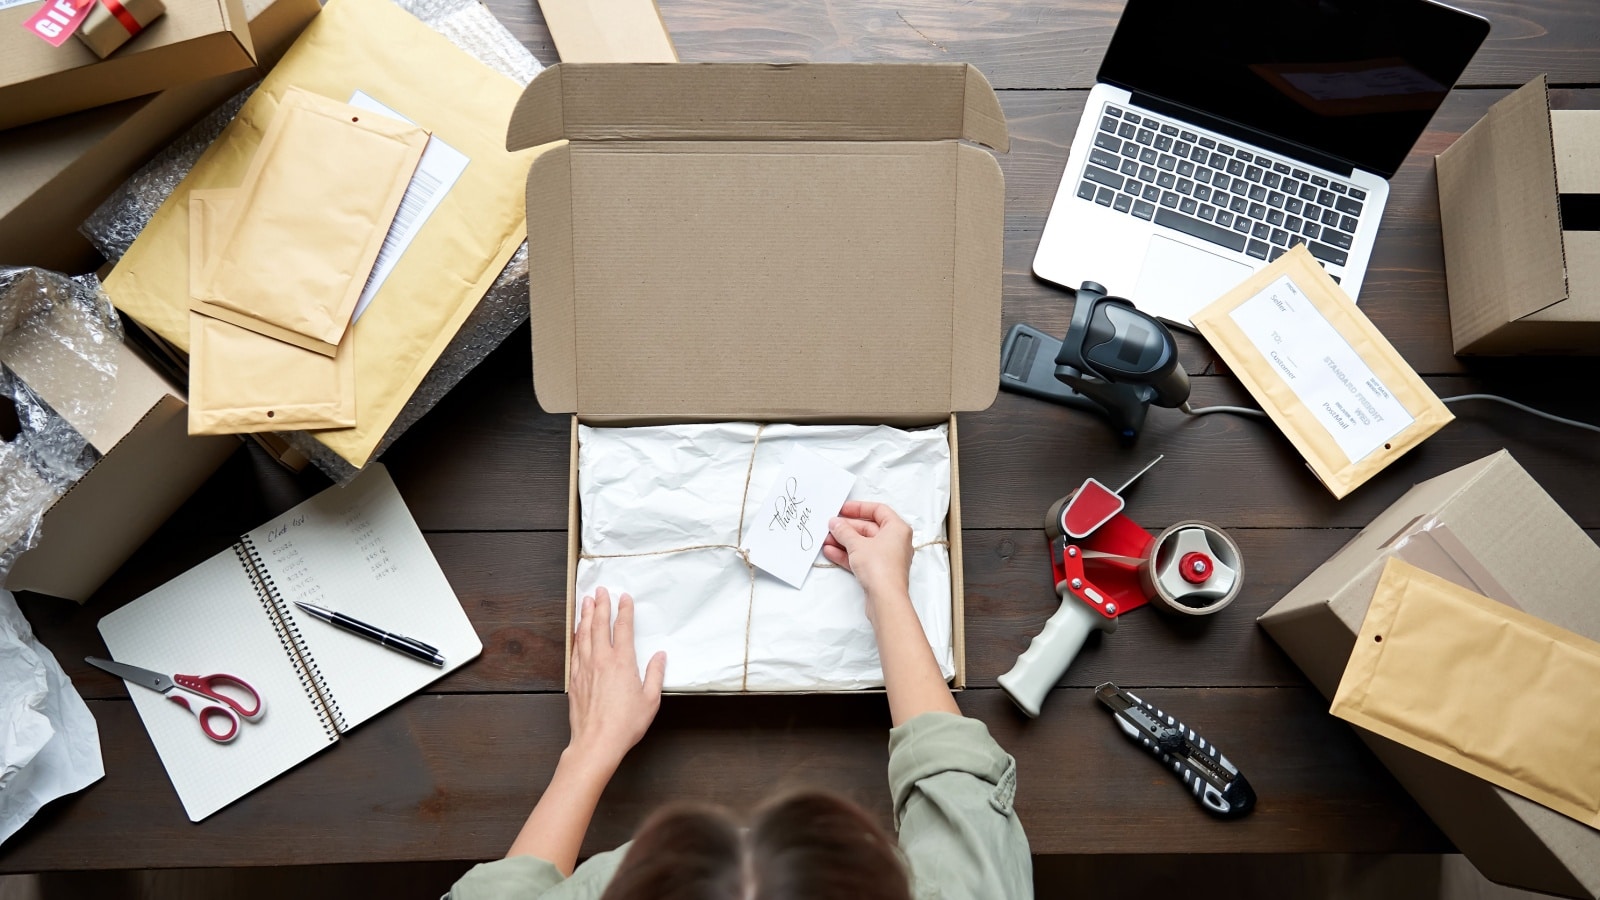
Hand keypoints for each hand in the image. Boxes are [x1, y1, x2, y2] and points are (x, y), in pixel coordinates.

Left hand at [569, 587, 665, 771]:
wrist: (597, 742)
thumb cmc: (625, 724)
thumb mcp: (650, 700)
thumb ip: (655, 675)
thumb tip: (659, 657)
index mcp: (622, 662)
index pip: (623, 628)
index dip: (624, 611)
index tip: (624, 598)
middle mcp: (602, 660)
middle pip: (599, 625)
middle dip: (600, 605)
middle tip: (600, 591)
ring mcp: (585, 668)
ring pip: (584, 634)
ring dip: (585, 615)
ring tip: (586, 601)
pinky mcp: (575, 679)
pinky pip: (575, 650)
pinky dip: (576, 636)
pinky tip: (576, 631)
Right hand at [823, 500, 912, 611]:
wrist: (885, 599)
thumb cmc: (880, 567)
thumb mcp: (857, 544)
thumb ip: (844, 531)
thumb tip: (835, 523)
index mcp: (897, 528)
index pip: (878, 510)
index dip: (859, 508)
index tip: (843, 509)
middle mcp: (895, 541)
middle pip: (868, 528)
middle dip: (847, 528)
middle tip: (830, 526)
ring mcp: (887, 557)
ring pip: (863, 544)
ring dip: (844, 541)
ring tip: (826, 539)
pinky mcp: (879, 571)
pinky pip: (861, 557)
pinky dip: (847, 554)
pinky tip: (830, 552)